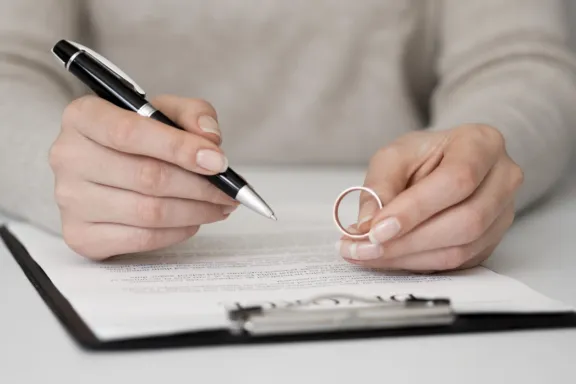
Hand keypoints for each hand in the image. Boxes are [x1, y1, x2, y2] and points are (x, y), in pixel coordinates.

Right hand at [49, 95, 237, 259]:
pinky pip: (142, 239)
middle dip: (201, 187)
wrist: (102, 165)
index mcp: (83, 117)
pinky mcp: (80, 235)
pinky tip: (192, 221)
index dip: (180, 149)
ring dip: (196, 212)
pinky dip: (177, 232)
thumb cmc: (136, 137)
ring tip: (219, 206)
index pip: (131, 133)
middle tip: (230, 192)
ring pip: (149, 212)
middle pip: (148, 177)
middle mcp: (68, 157)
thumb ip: (192, 114)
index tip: (219, 162)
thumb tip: (210, 141)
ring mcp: (70, 200)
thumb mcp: (163, 111)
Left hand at [336, 125, 523, 272]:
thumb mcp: (393, 156)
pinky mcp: (491, 241)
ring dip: (408, 258)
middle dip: (408, 241)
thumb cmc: (423, 155)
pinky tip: (388, 258)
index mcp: (482, 143)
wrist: (446, 163)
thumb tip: (367, 226)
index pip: (457, 180)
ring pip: (461, 249)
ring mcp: (503, 214)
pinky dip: (417, 265)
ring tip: (367, 254)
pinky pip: (457, 264)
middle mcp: (503, 179)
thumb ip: (379, 186)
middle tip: (364, 248)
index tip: (376, 229)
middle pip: (465, 221)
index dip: (416, 209)